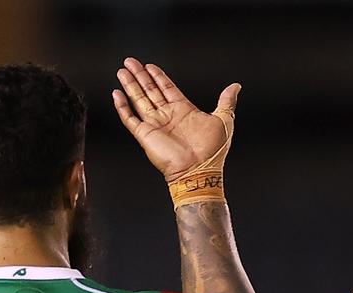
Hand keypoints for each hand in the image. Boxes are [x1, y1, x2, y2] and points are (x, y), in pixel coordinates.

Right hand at [113, 58, 237, 182]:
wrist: (199, 171)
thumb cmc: (213, 151)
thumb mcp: (224, 120)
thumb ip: (227, 102)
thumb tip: (235, 87)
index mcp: (184, 110)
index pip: (167, 88)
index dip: (158, 76)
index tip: (149, 65)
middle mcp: (167, 116)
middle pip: (150, 90)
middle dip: (140, 75)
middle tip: (130, 61)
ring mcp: (155, 124)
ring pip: (138, 100)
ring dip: (130, 85)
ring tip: (122, 71)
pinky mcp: (145, 135)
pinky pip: (130, 118)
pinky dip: (122, 106)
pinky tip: (116, 94)